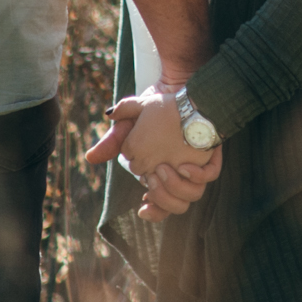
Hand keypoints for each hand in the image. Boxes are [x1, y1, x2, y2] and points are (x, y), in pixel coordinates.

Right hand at [86, 87, 219, 219]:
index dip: (154, 211)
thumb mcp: (131, 123)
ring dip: (178, 188)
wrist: (176, 90)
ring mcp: (196, 167)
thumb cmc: (153, 110)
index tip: (144, 205)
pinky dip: (199, 175)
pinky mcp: (209, 154)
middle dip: (163, 198)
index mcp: (161, 176)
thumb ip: (114, 140)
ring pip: (193, 195)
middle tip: (154, 176)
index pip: (160, 207)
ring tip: (165, 169)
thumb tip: (91, 157)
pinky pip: (211, 174)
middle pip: (176, 205)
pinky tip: (186, 166)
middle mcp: (180, 176)